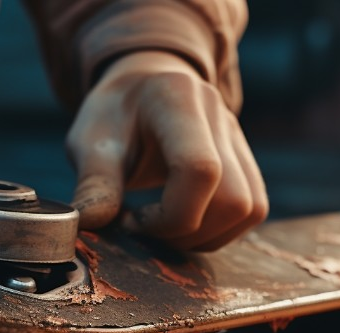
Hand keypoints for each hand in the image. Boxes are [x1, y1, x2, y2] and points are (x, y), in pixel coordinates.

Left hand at [67, 51, 266, 250]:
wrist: (140, 88)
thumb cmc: (113, 116)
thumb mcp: (89, 143)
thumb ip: (93, 183)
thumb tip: (87, 223)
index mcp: (177, 101)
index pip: (200, 170)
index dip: (170, 216)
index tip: (131, 221)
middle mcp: (218, 115)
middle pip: (233, 200)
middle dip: (187, 232)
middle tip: (144, 228)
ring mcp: (239, 137)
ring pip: (249, 210)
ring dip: (205, 236)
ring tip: (162, 227)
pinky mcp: (247, 159)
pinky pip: (252, 209)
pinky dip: (218, 230)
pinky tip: (182, 220)